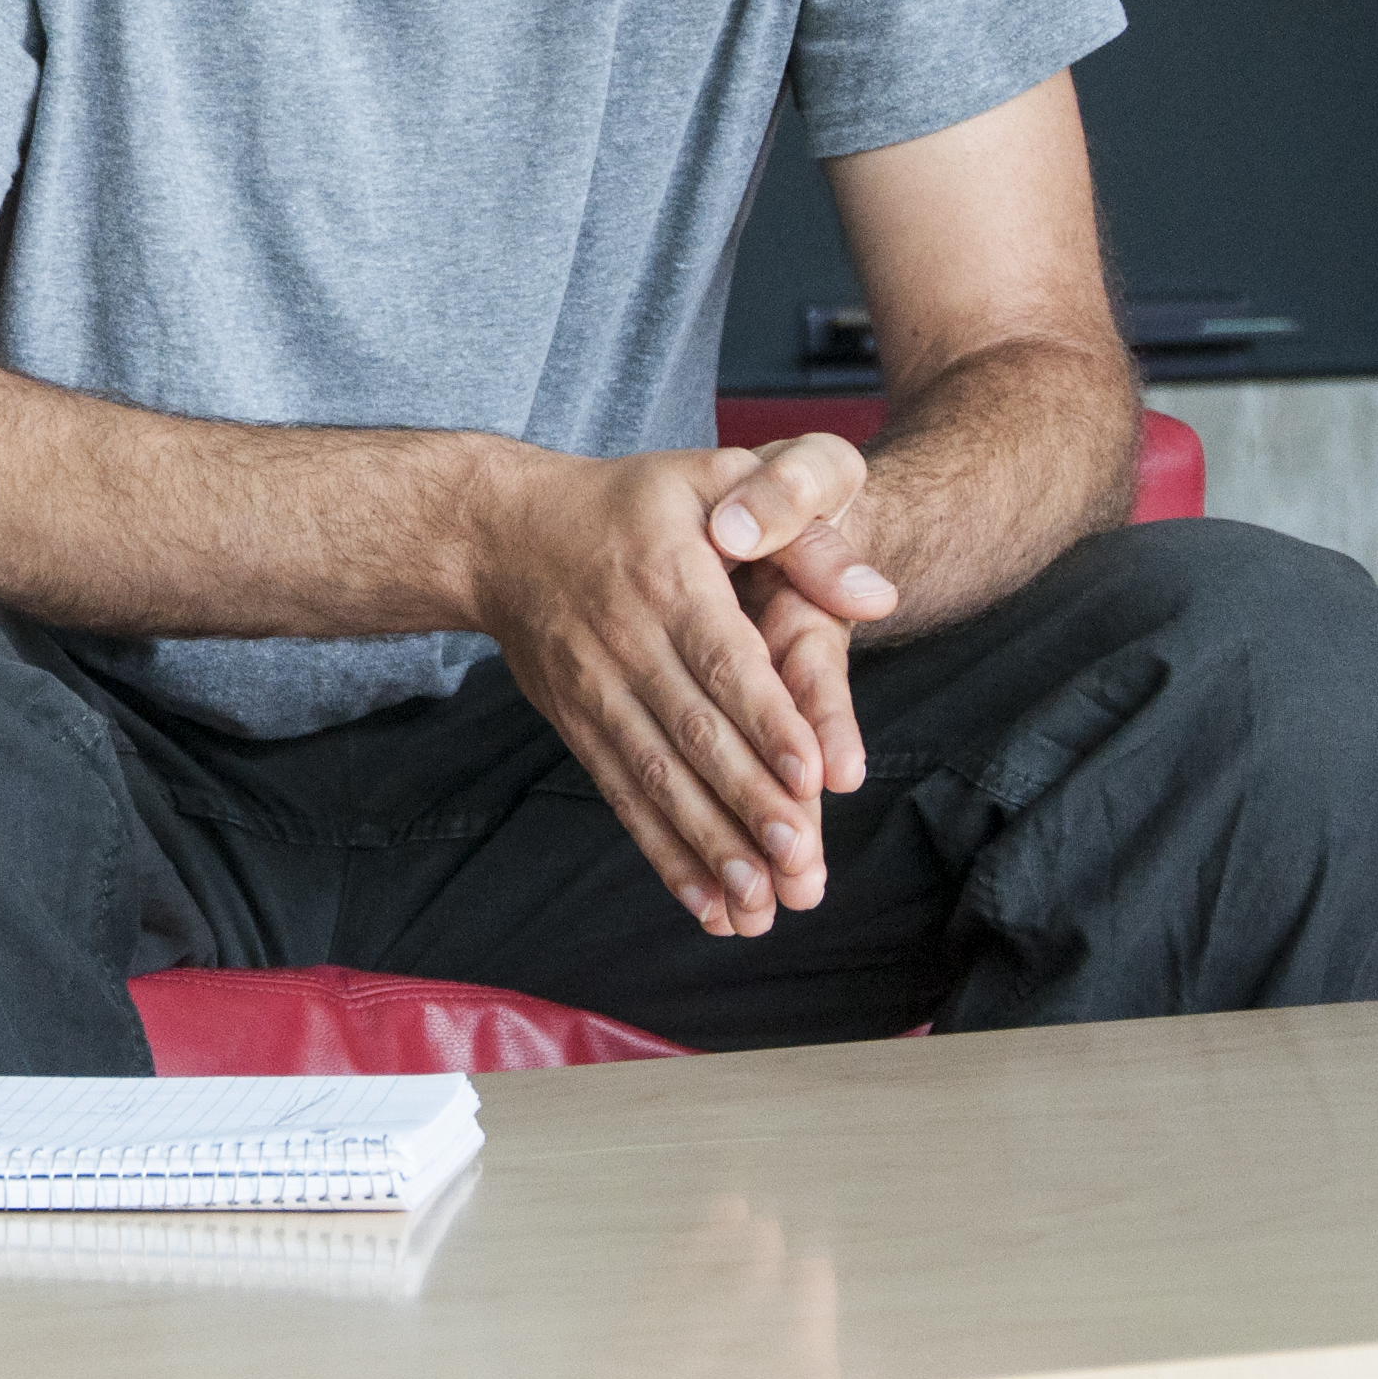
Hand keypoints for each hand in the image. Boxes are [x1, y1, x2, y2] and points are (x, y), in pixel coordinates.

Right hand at [467, 437, 894, 937]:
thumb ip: (799, 522)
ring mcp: (592, 688)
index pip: (722, 659)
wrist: (502, 533)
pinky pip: (620, 796)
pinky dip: (664, 854)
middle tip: (800, 864)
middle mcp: (624, 639)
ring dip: (708, 846)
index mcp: (667, 575)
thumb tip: (875, 596)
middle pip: (691, 733)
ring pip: (654, 778)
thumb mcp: (714, 473)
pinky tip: (707, 904)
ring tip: (759, 906)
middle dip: (746, 804)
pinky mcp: (576, 725)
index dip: (766, 720)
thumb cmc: (635, 501)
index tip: (811, 776)